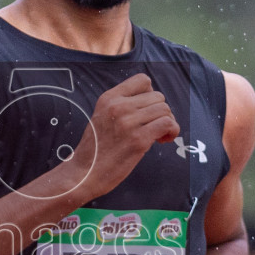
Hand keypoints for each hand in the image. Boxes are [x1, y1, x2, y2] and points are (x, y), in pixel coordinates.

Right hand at [70, 73, 180, 198]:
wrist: (83, 174)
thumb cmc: (95, 149)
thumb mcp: (102, 117)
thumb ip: (121, 107)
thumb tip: (150, 104)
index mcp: (109, 98)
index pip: (142, 80)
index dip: (151, 94)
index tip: (146, 110)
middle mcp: (118, 106)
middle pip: (158, 97)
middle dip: (161, 112)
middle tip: (154, 128)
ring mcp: (128, 122)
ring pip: (165, 110)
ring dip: (168, 123)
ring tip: (159, 136)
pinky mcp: (138, 140)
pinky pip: (167, 124)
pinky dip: (172, 131)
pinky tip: (162, 141)